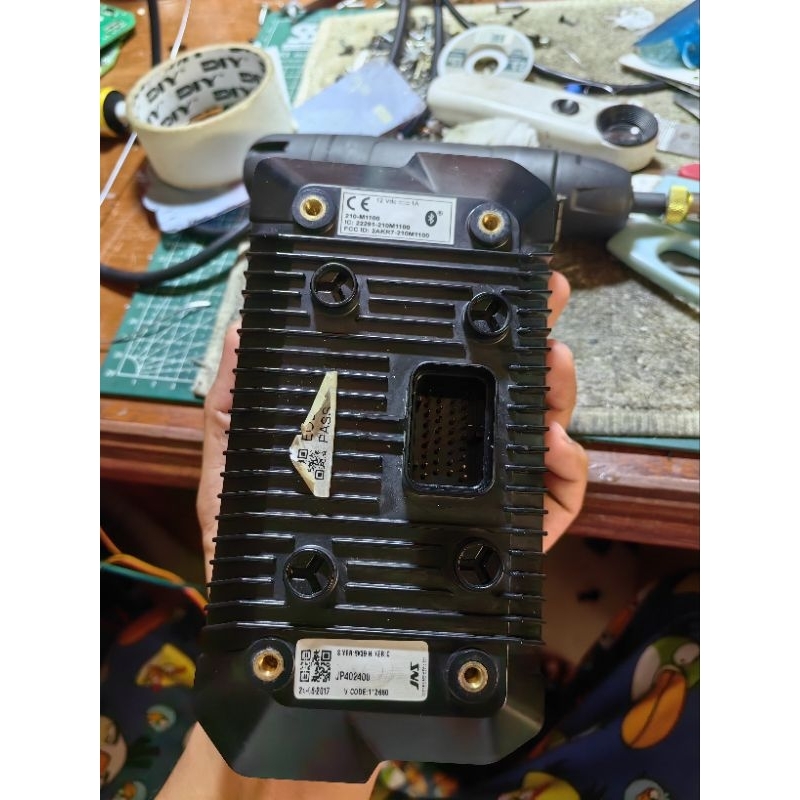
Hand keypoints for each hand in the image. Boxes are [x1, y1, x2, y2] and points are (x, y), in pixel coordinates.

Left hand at [197, 272, 587, 574]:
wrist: (293, 641)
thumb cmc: (261, 558)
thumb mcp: (239, 472)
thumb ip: (237, 404)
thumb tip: (243, 331)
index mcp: (388, 435)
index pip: (432, 369)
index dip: (463, 326)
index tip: (486, 284)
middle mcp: (438, 460)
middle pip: (497, 393)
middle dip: (530, 347)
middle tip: (545, 313)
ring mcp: (472, 498)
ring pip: (530, 436)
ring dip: (553, 398)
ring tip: (550, 371)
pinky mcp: (498, 544)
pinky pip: (547, 505)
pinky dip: (565, 473)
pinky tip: (551, 447)